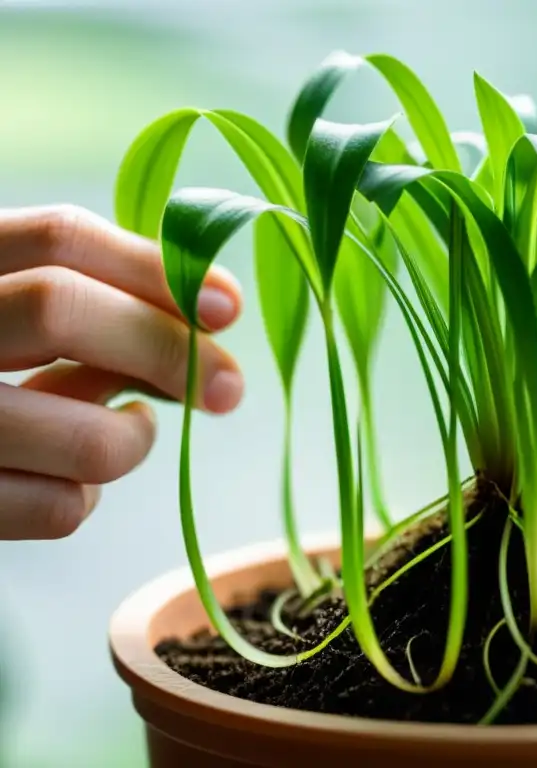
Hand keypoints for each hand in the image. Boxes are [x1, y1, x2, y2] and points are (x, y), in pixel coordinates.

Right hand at [0, 205, 243, 539]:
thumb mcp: (13, 323)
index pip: (56, 237)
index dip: (153, 266)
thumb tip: (210, 311)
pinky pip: (58, 507)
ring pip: (84, 434)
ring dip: (132, 440)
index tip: (227, 305)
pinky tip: (66, 480)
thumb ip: (88, 307)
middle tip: (227, 388)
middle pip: (60, 307)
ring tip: (130, 429)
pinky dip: (82, 499)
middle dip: (167, 348)